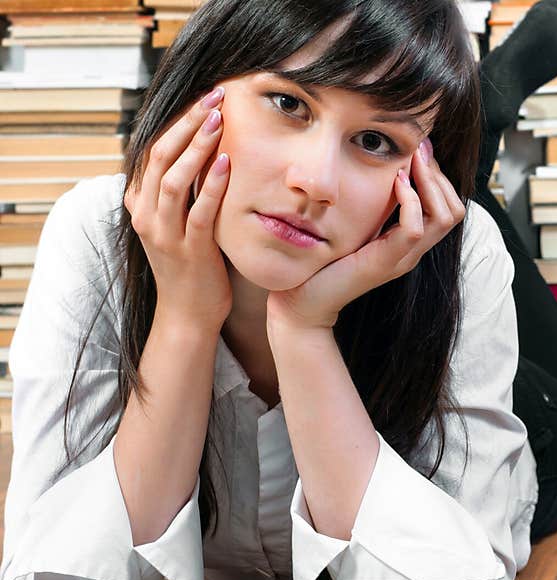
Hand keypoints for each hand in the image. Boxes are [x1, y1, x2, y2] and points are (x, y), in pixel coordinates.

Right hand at [124, 87, 232, 332]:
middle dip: (188, 123)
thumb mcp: (178, 223)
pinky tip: (226, 163)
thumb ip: (182, 192)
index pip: (153, 151)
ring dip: (197, 146)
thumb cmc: (191, 265)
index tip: (204, 98)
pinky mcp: (189, 251)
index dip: (177, 121)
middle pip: (160, 157)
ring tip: (218, 119)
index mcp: (141, 204)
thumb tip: (201, 153)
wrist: (188, 315)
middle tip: (214, 96)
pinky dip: (211, 185)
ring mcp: (164, 234)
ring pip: (174, 180)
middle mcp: (146, 215)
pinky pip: (198, 212)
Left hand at [265, 139, 465, 334]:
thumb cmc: (322, 260)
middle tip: (417, 150)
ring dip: (429, 181)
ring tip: (409, 162)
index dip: (438, 175)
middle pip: (454, 209)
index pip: (449, 205)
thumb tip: (382, 164)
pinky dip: (410, 200)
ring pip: (444, 216)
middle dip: (437, 173)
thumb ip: (370, 202)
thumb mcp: (353, 223)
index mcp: (408, 242)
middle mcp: (413, 251)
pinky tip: (395, 182)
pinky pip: (414, 229)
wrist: (302, 301)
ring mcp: (402, 258)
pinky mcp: (385, 263)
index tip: (418, 150)